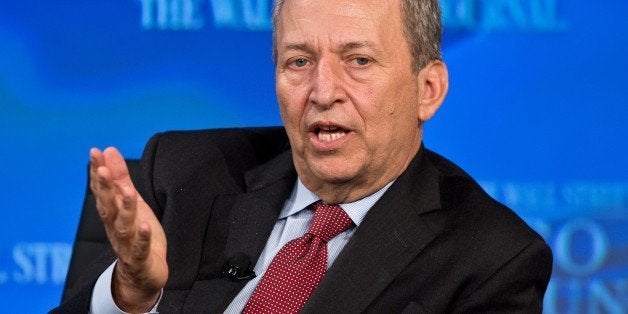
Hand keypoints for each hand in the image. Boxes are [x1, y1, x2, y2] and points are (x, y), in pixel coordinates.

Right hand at [90, 147, 167, 311]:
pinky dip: (142, 238)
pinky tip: (145, 226)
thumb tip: (109, 150)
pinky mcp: (140, 259)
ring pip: (123, 225)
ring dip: (124, 208)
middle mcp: (115, 227)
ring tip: (126, 190)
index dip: (98, 172)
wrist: (143, 275)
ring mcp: (127, 244)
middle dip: (104, 188)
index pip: (102, 190)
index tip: (95, 152)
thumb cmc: (137, 235)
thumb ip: (120, 178)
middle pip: (107, 206)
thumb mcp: (132, 203)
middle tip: (101, 169)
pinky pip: (140, 248)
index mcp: (112, 213)